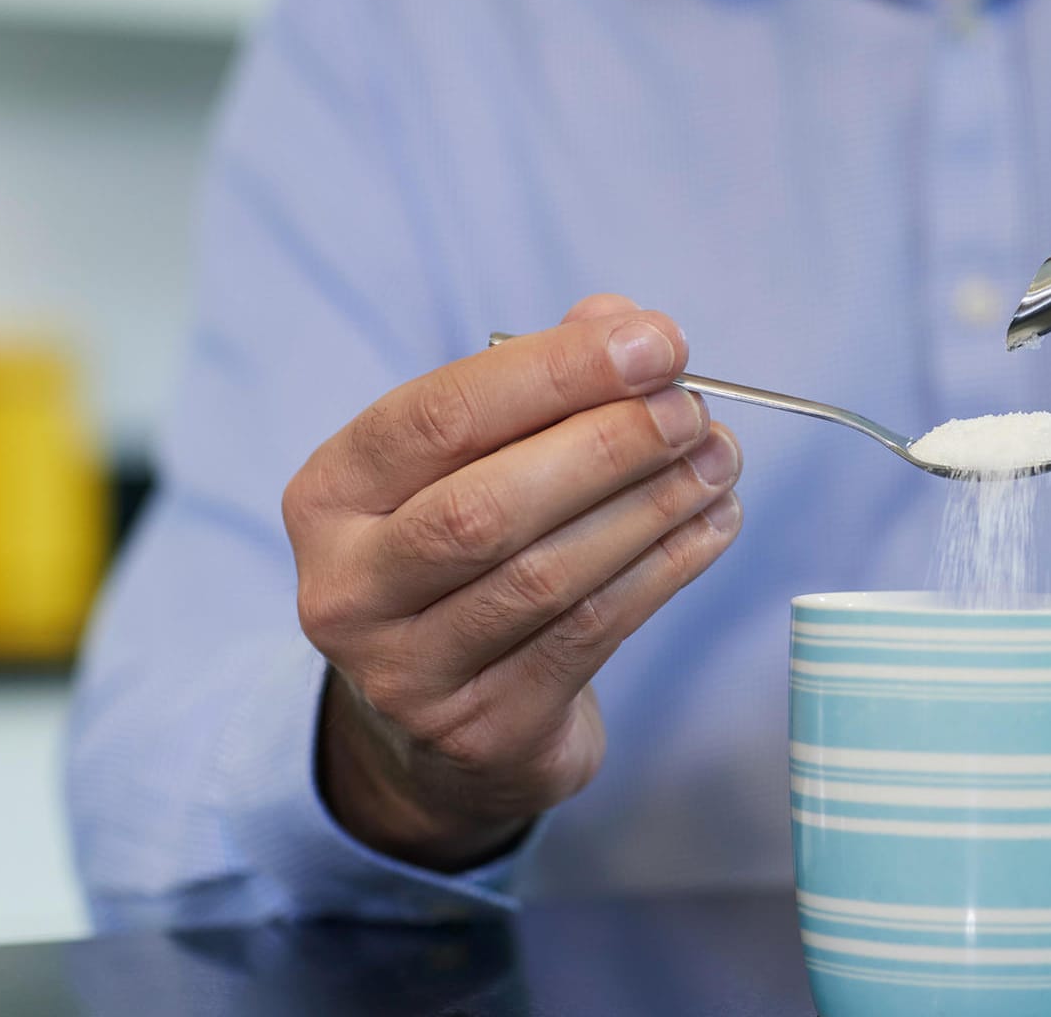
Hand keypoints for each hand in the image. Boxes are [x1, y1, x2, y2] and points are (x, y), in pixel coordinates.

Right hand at [283, 294, 742, 870]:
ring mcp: (408, 672)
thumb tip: (623, 322)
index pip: (438, 415)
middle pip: (486, 506)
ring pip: (545, 576)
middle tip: (692, 412)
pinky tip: (713, 525)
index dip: (556, 372)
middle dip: (607, 446)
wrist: (446, 725)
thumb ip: (540, 384)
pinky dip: (664, 570)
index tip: (657, 344)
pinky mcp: (482, 730)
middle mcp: (348, 588)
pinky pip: (589, 634)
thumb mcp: (477, 464)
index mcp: (331, 494)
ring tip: (719, 463)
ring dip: (651, 509)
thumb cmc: (469, 557)